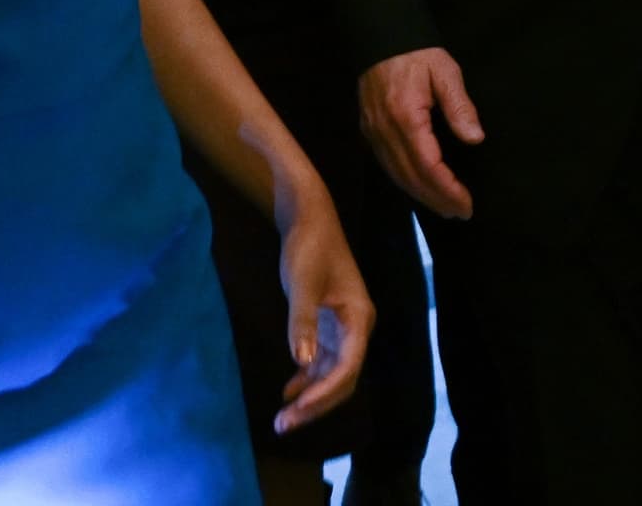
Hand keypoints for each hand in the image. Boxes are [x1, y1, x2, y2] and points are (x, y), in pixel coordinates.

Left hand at [270, 190, 377, 433]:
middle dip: (316, 404)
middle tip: (284, 424)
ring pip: (332, 374)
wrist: (309, 218)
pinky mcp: (329, 325)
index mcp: (359, 318)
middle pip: (343, 379)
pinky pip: (323, 362)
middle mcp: (356, 328)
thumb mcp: (302, 284)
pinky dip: (307, 378)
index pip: (347, 368)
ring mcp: (344, 328)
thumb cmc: (308, 246)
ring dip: (310, 396)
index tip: (297, 411)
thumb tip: (303, 362)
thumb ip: (302, 322)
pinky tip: (288, 390)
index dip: (323, 395)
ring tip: (283, 418)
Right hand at [357, 48, 482, 219]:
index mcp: (406, 118)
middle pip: (410, 178)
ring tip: (445, 208)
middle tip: (460, 213)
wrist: (380, 36)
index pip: (427, 166)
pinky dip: (405, 182)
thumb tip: (475, 139)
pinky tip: (420, 188)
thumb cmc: (417, 52)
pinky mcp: (368, 131)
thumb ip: (459, 106)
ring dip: (421, 196)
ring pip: (396, 176)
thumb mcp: (445, 71)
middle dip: (436, 200)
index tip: (467, 204)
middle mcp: (385, 132)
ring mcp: (372, 133)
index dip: (447, 189)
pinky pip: (387, 166)